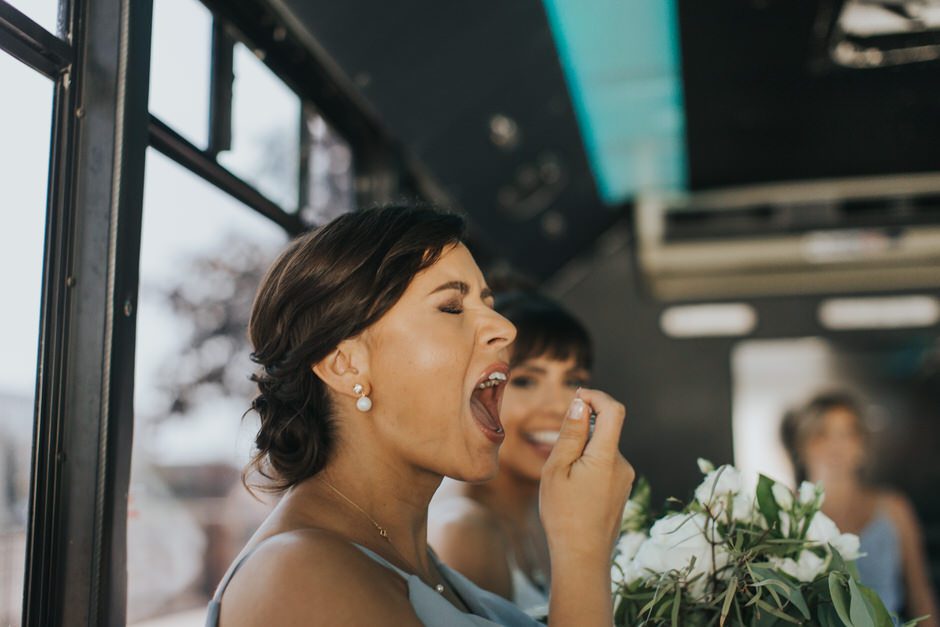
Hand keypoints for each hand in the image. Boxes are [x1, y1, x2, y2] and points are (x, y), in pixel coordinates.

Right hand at [539, 387, 633, 565]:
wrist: (582, 557)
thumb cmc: (563, 514)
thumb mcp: (557, 469)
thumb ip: (571, 433)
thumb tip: (581, 403)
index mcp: (606, 456)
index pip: (613, 410)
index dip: (596, 396)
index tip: (577, 397)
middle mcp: (622, 464)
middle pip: (605, 429)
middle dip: (582, 429)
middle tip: (557, 454)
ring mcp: (624, 478)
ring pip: (603, 449)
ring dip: (583, 451)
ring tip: (563, 480)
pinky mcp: (621, 489)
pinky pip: (605, 465)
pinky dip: (588, 466)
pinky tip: (573, 491)